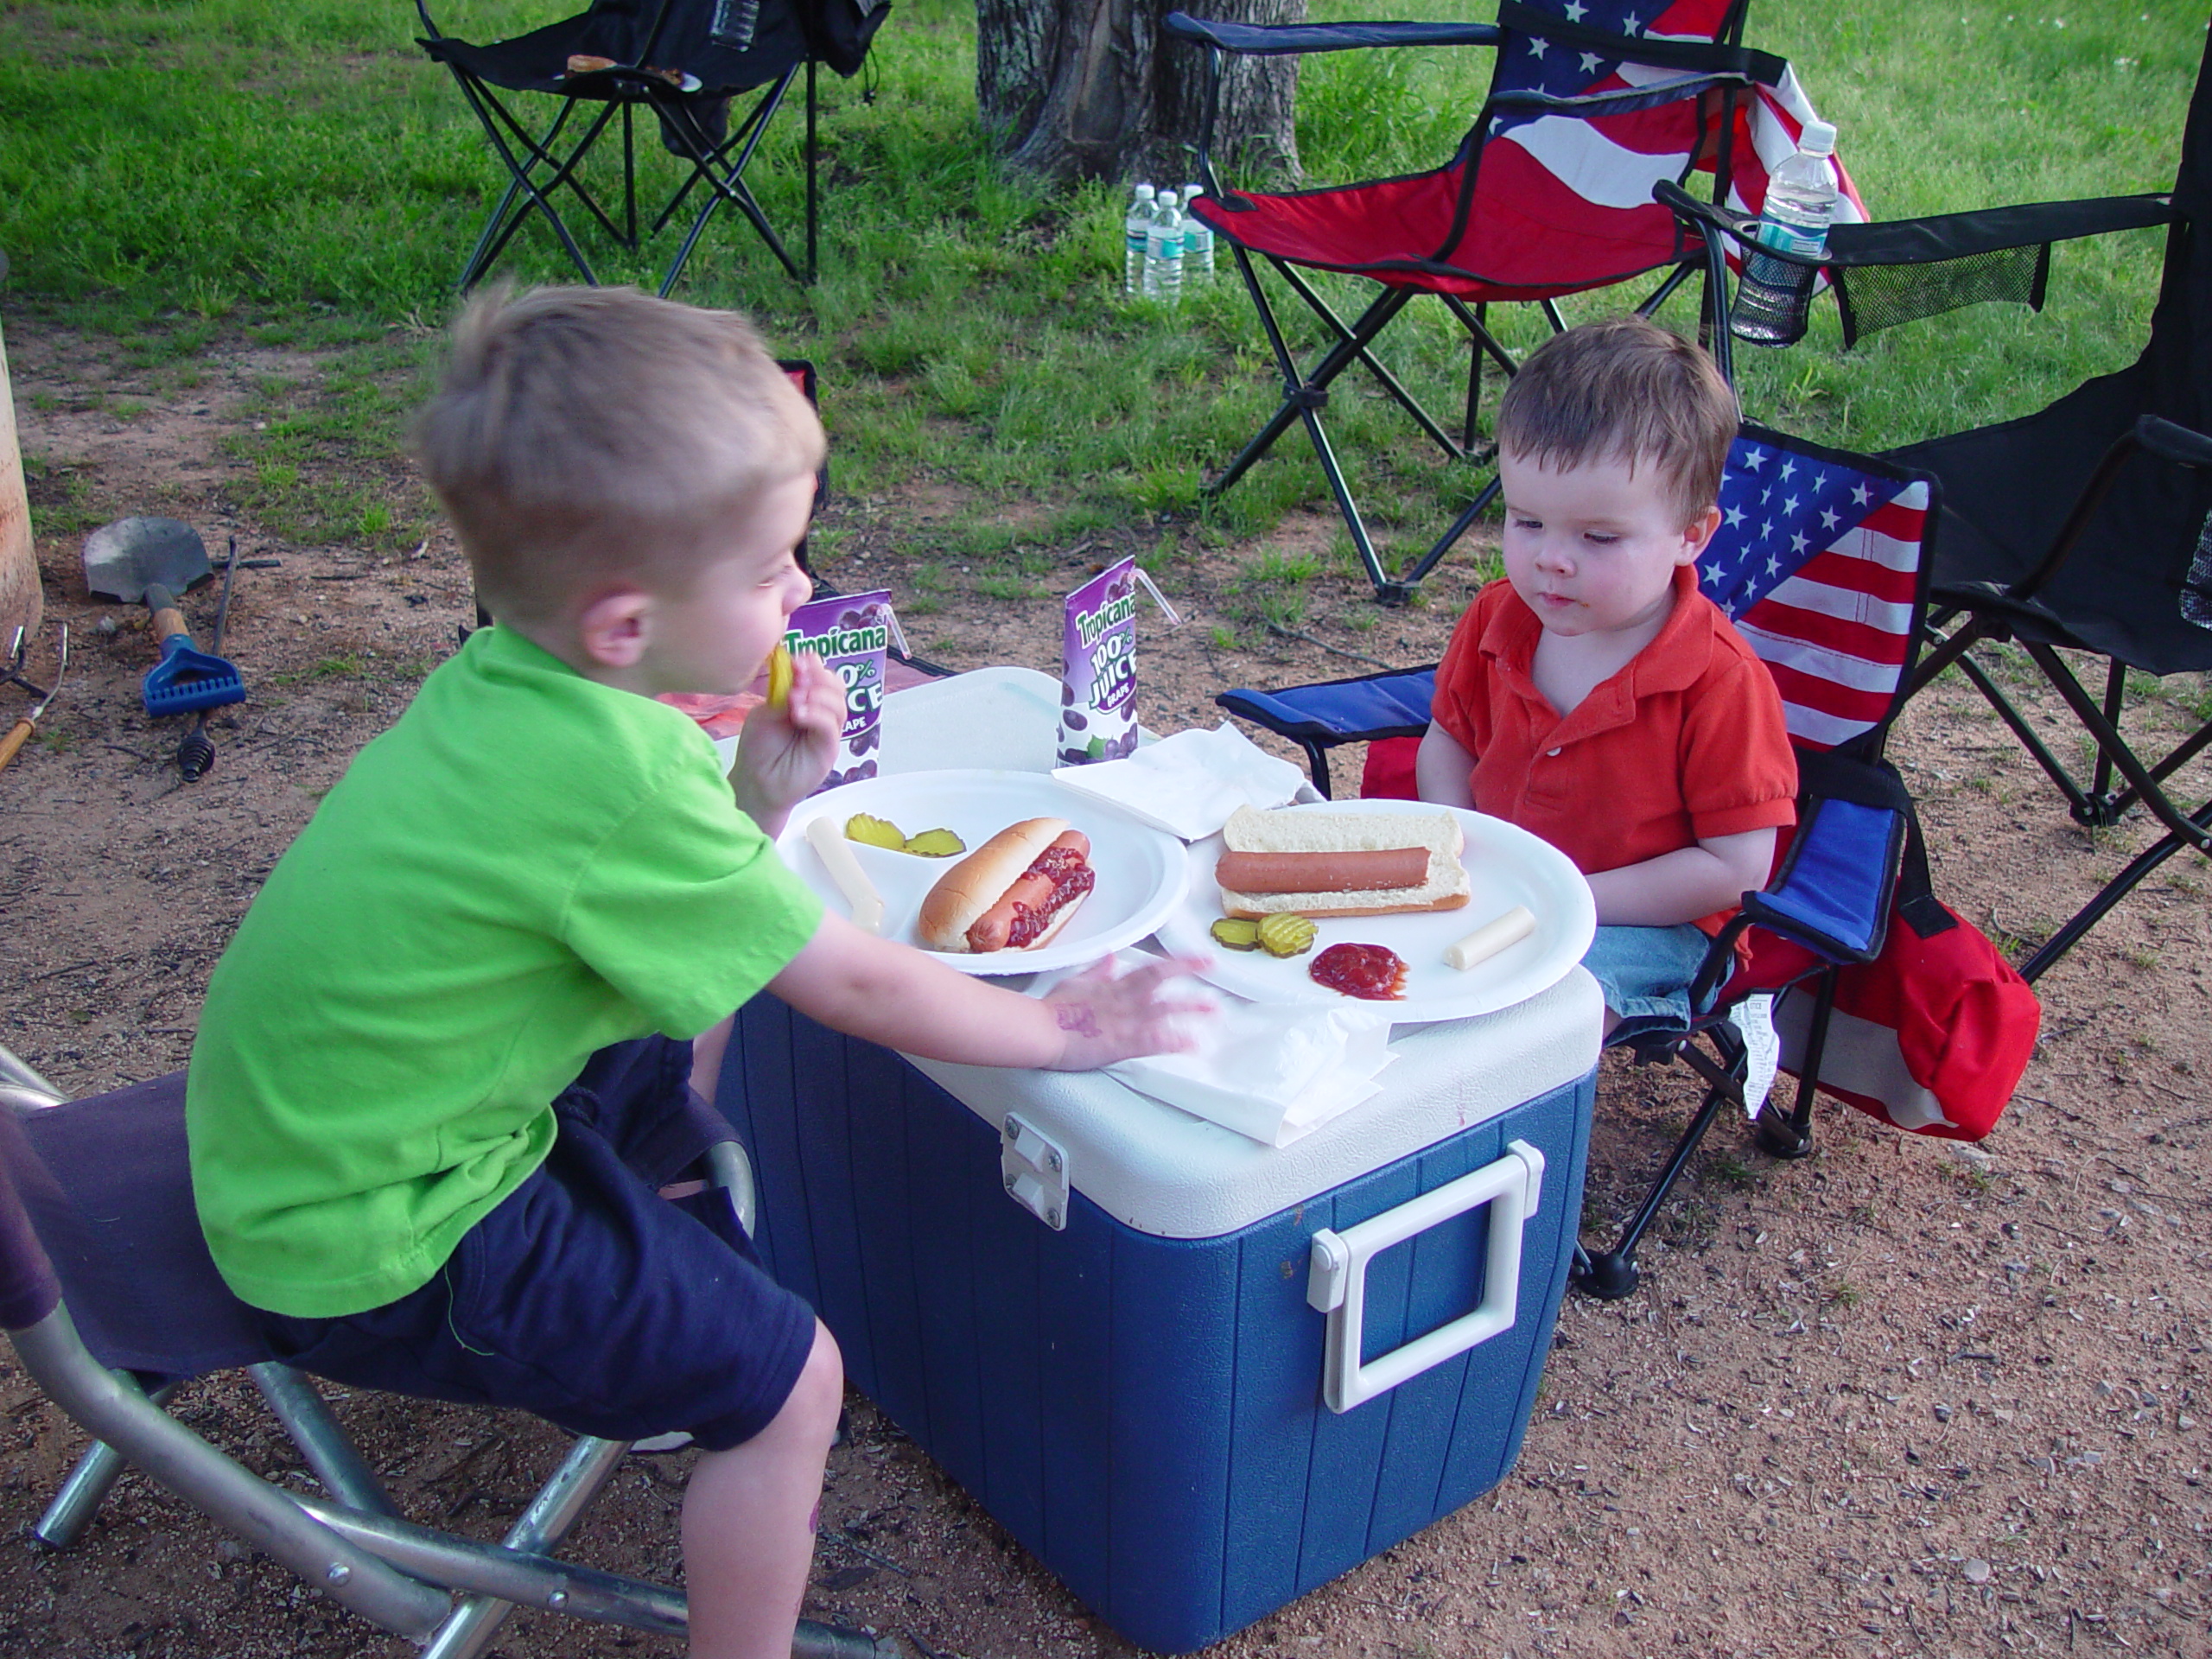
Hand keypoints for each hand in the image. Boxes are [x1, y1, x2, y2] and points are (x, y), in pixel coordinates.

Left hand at [729, 653, 844, 837]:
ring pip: (838, 704)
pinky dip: (816, 715)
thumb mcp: (766, 712)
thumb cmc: (759, 749)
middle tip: (797, 679)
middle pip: (837, 686)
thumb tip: (797, 672)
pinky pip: (830, 726)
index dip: (813, 665)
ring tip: (794, 700)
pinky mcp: (828, 750)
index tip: (797, 662)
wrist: (756, 782)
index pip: (822, 675)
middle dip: (818, 677)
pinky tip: (798, 715)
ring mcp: (827, 732)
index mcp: (807, 700)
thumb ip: (782, 693)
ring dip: (817, 695)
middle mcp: (821, 714)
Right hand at [1040, 955, 1215, 1071]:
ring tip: (1213, 1009)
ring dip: (1190, 1008)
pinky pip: (1154, 1041)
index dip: (1177, 961)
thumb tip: (1111, 957)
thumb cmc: (1051, 1011)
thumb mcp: (1074, 982)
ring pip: (1164, 1008)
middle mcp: (1124, 998)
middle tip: (1212, 967)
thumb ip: (1097, 972)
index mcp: (1114, 985)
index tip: (1198, 958)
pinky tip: (1193, 1044)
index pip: (1150, 967)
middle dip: (1188, 971)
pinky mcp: (1122, 1042)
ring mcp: (1125, 1019)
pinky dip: (1175, 1042)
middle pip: (1161, 979)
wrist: (1039, 1030)